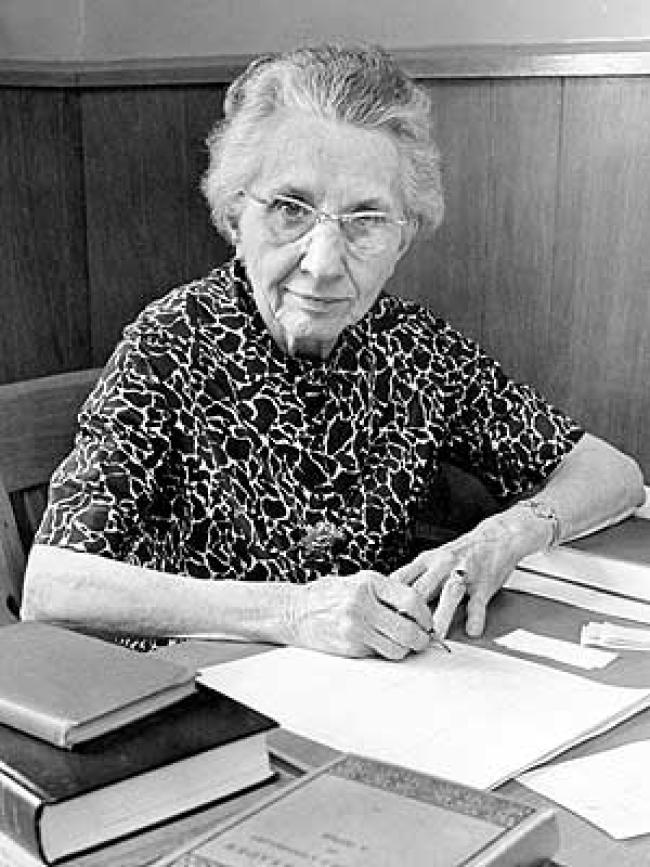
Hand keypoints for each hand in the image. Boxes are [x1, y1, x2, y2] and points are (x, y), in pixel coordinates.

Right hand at [286, 571, 432, 659]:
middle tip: (423, 639)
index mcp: (369, 583)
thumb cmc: (331, 594)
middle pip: (408, 630)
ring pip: (396, 648)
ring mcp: (355, 629)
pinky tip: (377, 642)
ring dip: (404, 649)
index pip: (411, 601)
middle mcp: (362, 605)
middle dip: (421, 638)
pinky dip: (383, 651)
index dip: (425, 615)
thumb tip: (420, 610)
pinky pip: (379, 654)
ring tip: (401, 642)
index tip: (427, 621)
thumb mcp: (360, 581)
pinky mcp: (350, 648)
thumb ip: (388, 592)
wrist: (296, 611)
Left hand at [391, 510, 548, 638]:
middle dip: (412, 612)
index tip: (384, 618)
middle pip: (421, 589)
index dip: (390, 599)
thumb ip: (416, 579)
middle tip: (404, 634)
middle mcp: (442, 565)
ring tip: (435, 636)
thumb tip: (392, 602)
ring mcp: (463, 573)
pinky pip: (479, 602)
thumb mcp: (433, 559)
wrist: (497, 537)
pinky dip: (475, 617)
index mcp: (425, 561)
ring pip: (449, 595)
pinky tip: (471, 629)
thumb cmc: (461, 553)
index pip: (401, 579)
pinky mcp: (484, 583)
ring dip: (441, 616)